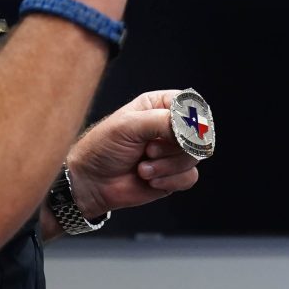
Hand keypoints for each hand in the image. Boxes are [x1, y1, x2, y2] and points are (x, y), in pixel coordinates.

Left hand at [63, 90, 200, 217]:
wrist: (91, 183)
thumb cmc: (102, 148)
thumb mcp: (128, 126)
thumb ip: (162, 121)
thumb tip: (191, 129)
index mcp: (159, 106)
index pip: (190, 105)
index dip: (188, 119)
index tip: (175, 130)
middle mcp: (169, 127)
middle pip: (197, 134)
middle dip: (172, 147)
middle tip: (149, 150)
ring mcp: (172, 152)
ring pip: (194, 157)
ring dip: (167, 166)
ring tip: (143, 167)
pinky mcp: (173, 174)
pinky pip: (189, 177)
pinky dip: (169, 180)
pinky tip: (149, 179)